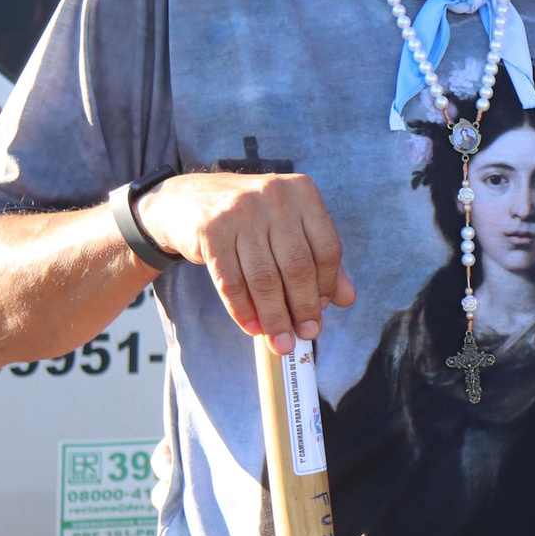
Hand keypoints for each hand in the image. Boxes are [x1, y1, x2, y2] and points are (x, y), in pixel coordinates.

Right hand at [137, 172, 356, 352]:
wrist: (187, 201)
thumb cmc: (250, 220)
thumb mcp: (288, 229)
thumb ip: (318, 260)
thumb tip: (347, 299)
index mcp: (302, 192)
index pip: (326, 248)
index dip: (326, 286)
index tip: (320, 312)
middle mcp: (274, 196)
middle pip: (297, 266)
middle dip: (303, 308)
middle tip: (306, 336)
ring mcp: (240, 211)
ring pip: (264, 278)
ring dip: (274, 317)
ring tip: (281, 343)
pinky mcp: (211, 230)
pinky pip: (231, 281)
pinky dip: (243, 310)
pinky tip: (253, 327)